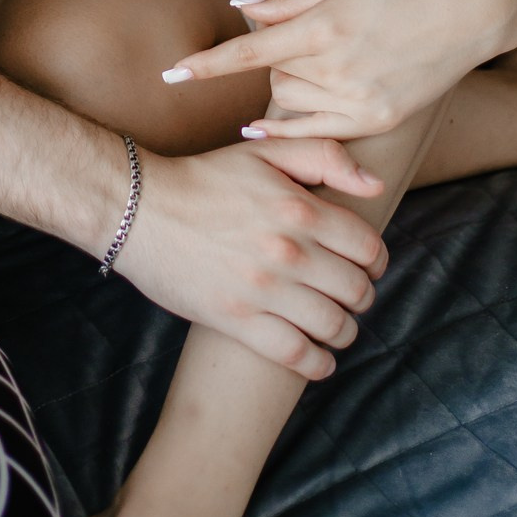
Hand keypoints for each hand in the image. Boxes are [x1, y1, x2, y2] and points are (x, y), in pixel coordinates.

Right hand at [117, 136, 387, 377]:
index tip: (368, 266)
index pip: (368, 248)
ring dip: (343, 331)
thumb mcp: (264, 152)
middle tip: (350, 296)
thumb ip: (325, 157)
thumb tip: (374, 184)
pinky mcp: (237, 321)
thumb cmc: (205, 178)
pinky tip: (319, 359)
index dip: (376, 260)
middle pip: (357, 291)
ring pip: (334, 327)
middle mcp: (289, 251)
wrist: (140, 209)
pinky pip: (296, 355)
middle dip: (361, 296)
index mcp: (301, 209)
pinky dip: (318, 364)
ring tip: (335, 326)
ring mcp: (264, 290)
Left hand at [165, 0, 501, 140]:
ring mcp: (358, 99)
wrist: (470, 13)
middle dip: (275, 61)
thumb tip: (244, 10)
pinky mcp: (376, 120)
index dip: (207, 65)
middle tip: (306, 40)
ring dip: (291, 86)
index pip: (249, 52)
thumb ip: (290, 3)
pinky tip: (268, 125)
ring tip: (326, 63)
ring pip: (290, 103)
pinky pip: (315, 131)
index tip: (171, 76)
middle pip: (271, 76)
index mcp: (324, 27)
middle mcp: (337, 67)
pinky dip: (291, 125)